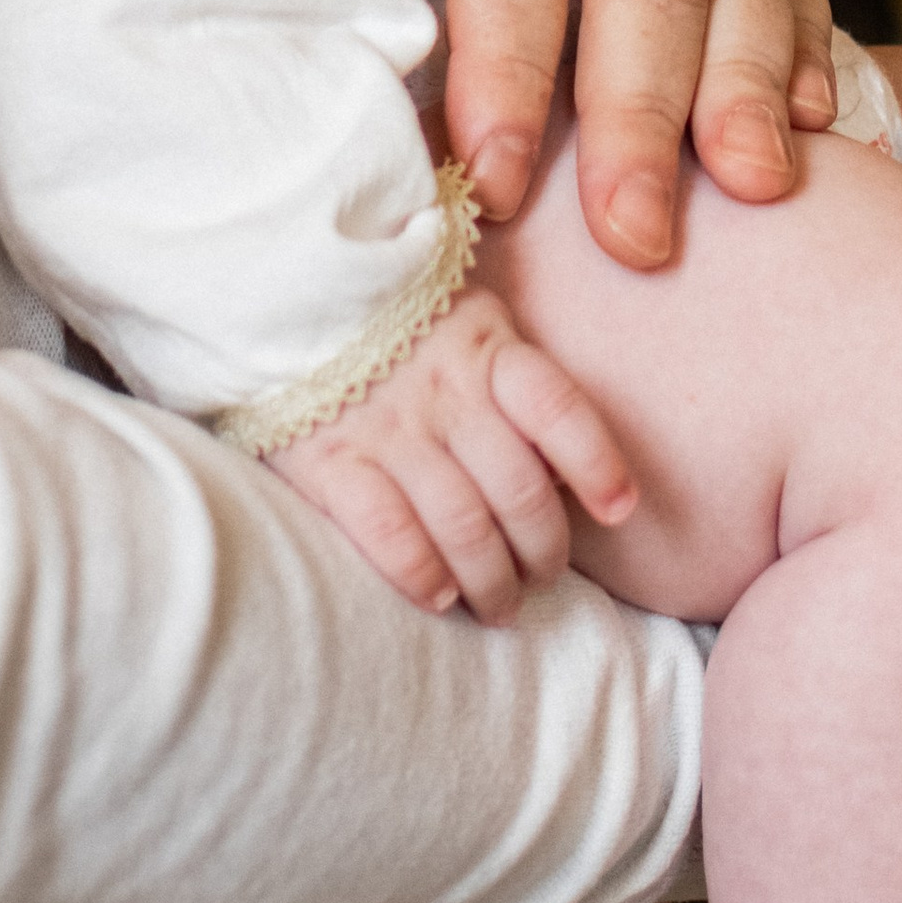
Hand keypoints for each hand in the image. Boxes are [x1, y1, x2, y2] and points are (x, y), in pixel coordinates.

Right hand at [267, 288, 635, 623]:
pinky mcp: (330, 461)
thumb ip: (509, 378)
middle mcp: (444, 390)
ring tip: (499, 606)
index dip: (599, 463)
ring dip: (491, 581)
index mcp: (485, 348)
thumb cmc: (390, 321)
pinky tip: (437, 597)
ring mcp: (387, 427)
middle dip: (542, 551)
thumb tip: (562, 466)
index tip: (621, 509)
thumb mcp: (465, 319)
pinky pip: (390, 533)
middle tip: (541, 577)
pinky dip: (421, 575)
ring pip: (463, 525)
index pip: (558, 408)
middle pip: (519, 490)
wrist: (280, 296)